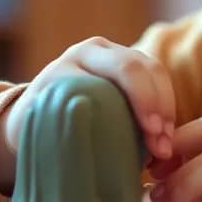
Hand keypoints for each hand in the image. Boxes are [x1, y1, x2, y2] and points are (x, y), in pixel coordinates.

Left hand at [3, 38, 175, 160]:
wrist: (35, 115)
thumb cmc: (33, 127)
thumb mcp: (36, 128)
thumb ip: (52, 133)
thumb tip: (81, 150)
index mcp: (77, 59)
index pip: (122, 68)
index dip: (143, 98)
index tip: (152, 133)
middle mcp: (98, 51)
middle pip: (143, 67)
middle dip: (160, 105)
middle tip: (163, 146)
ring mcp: (118, 56)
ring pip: (156, 73)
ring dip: (167, 110)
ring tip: (166, 146)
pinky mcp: (131, 71)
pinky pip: (158, 84)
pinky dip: (166, 110)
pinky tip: (164, 137)